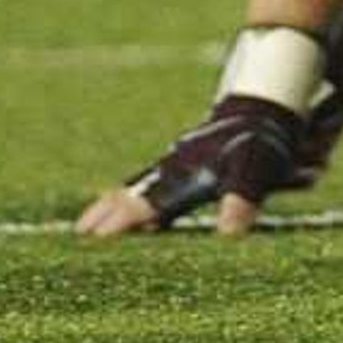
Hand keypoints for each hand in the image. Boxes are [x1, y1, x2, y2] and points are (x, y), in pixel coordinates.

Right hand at [77, 92, 319, 238]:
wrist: (262, 107)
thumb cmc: (259, 141)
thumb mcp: (256, 170)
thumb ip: (242, 199)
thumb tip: (229, 233)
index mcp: (184, 172)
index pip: (145, 201)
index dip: (121, 218)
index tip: (94, 235)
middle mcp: (174, 168)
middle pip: (133, 191)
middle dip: (106, 210)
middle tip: (80, 230)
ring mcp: (178, 165)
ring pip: (140, 186)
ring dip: (116, 204)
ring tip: (92, 224)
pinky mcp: (187, 166)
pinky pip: (154, 185)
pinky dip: (136, 198)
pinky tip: (140, 216)